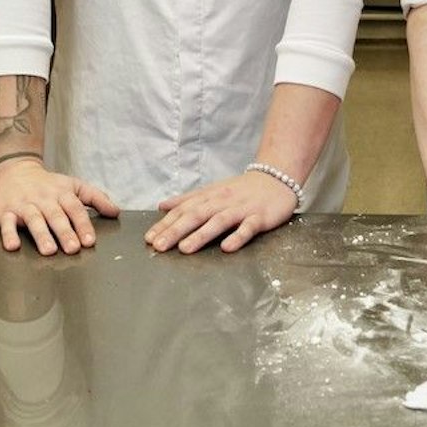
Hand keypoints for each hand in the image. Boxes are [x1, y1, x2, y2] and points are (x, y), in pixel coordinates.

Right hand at [0, 158, 118, 254]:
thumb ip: (96, 198)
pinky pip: (6, 223)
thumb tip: (115, 212)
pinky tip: (13, 246)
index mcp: (62, 193)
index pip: (75, 209)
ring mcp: (24, 205)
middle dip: (65, 232)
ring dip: (42, 235)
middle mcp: (44, 199)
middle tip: (73, 248)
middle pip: (56, 216)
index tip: (89, 241)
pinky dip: (9, 234)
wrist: (14, 169)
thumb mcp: (74, 186)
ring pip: (34, 219)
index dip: (83, 225)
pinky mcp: (5, 211)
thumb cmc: (48, 184)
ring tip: (49, 250)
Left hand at [147, 171, 296, 254]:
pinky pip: (248, 228)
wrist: (277, 178)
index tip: (149, 238)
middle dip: (176, 231)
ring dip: (201, 235)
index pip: (183, 210)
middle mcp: (222, 201)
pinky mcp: (260, 217)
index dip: (166, 224)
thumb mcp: (212, 191)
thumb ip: (187, 200)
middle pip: (196, 215)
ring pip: (219, 221)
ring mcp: (241, 209)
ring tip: (185, 249)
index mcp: (209, 196)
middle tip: (159, 246)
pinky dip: (238, 237)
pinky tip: (227, 248)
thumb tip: (162, 206)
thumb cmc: (241, 189)